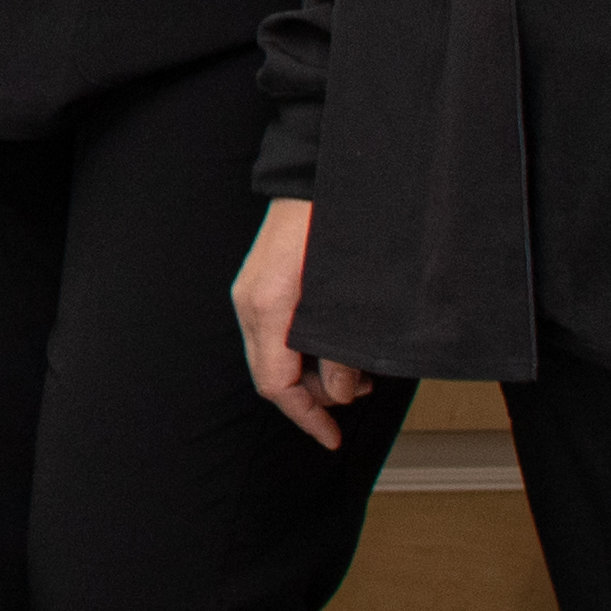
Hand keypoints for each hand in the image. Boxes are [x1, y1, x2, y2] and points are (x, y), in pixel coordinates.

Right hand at [234, 196, 373, 448]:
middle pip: (273, 375)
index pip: (277, 385)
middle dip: (316, 396)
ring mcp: (251, 293)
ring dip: (312, 373)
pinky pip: (274, 334)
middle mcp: (250, 304)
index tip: (333, 438)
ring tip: (355, 368)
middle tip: (360, 392)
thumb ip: (340, 345)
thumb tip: (344, 391)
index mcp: (268, 308)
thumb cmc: (334, 225)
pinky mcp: (260, 284)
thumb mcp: (345, 294)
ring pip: (274, 356)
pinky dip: (302, 350)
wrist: (312, 173)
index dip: (308, 418)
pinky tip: (332, 343)